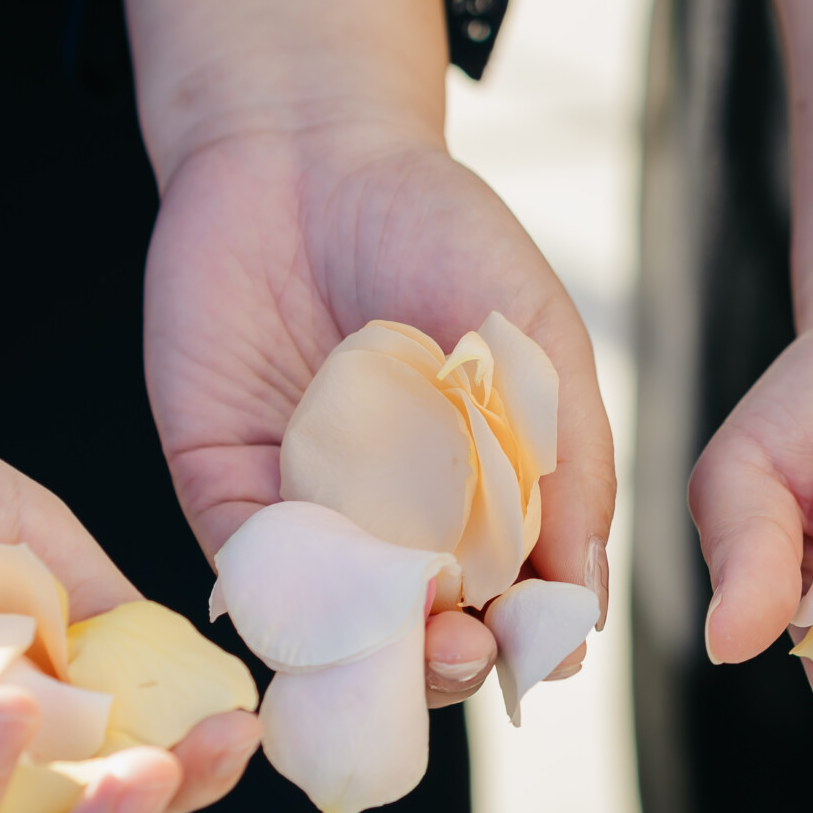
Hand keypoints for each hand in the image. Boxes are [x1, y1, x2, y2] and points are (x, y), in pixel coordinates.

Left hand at [143, 119, 618, 697]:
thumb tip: (585, 593)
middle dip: (449, 663)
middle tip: (459, 646)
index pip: (518, 607)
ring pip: (342, 628)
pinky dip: (281, 602)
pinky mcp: (228, 491)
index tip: (542, 649)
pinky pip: (252, 573)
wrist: (302, 149)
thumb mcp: (533, 337)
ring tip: (398, 643)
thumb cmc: (438, 230)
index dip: (530, 642)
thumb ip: (570, 459)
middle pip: (430, 637)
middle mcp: (405, 526)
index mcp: (491, 500)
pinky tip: (313, 602)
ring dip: (367, 657)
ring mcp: (316, 516)